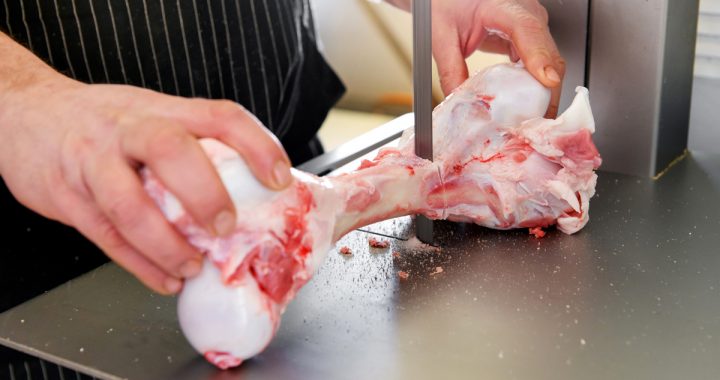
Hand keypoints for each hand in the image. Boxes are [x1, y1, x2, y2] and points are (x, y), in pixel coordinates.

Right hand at [0, 76, 291, 293]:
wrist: (24, 113)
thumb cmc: (102, 122)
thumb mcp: (149, 115)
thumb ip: (191, 145)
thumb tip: (251, 191)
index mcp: (160, 110)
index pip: (218, 116)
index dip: (255, 145)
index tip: (279, 178)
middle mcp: (126, 130)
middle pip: (168, 149)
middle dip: (203, 192)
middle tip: (225, 226)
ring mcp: (92, 162)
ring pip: (129, 204)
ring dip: (167, 244)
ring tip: (193, 267)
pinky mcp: (67, 197)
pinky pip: (106, 237)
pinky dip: (140, 264)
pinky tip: (164, 278)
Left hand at [388, 0, 564, 116]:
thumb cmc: (448, 3)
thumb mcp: (442, 36)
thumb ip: (450, 69)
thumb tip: (459, 102)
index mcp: (503, 5)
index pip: (528, 29)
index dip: (540, 56)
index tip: (547, 81)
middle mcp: (526, 12)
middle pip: (548, 53)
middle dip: (546, 91)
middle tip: (534, 123)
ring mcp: (533, 24)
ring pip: (550, 63)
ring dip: (543, 94)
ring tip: (530, 121)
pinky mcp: (532, 38)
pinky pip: (541, 65)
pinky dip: (536, 87)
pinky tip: (526, 106)